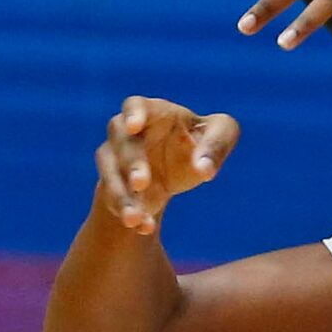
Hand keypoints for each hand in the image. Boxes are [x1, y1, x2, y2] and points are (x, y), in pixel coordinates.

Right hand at [95, 98, 240, 235]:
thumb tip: (204, 169)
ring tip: (135, 218)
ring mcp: (116, 160)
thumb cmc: (200, 140)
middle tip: (141, 183)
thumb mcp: (220, 134)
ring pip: (110, 174)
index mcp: (154, 112)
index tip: (134, 126)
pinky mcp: (114, 186)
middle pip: (122, 143)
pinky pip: (114, 199)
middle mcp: (128, 134)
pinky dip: (129, 213)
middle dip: (130, 163)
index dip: (134, 113)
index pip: (136, 104)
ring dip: (121, 196)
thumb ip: (217, 144)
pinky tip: (143, 227)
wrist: (178, 168)